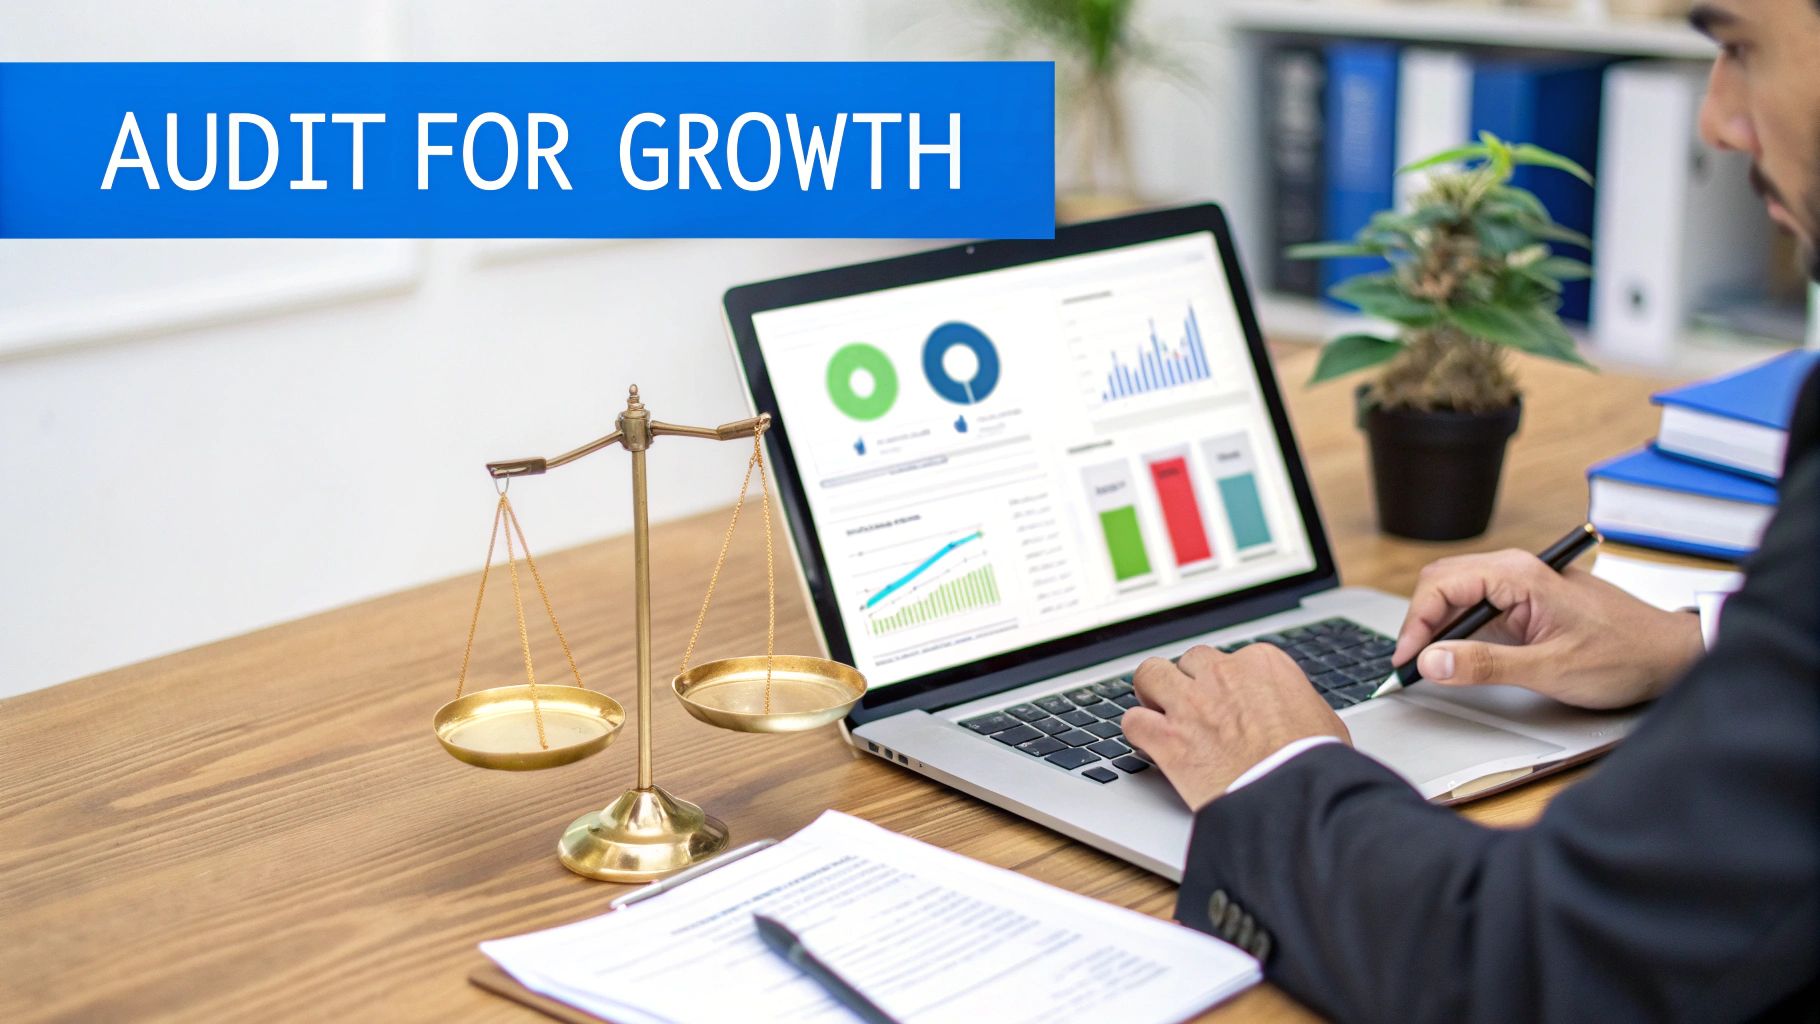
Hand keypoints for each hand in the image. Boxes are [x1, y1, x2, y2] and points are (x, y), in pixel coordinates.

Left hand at [1123, 644, 1349, 810]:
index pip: (1227, 658)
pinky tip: (1148, 742)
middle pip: (1189, 662)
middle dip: (1189, 683)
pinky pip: (1133, 721)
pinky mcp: (1167, 738)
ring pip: (1150, 675)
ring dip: (1152, 693)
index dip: (1224, 682)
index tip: (1225, 701)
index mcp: (1262, 664)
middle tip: (1192, 707)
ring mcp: (1190, 703)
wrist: (1295, 798)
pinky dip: (1138, 731)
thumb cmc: (1315, 764)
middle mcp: (1222, 675)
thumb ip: (1294, 703)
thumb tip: (1292, 710)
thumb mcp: (1322, 720)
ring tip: (1158, 711)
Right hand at [1392, 550, 1705, 709]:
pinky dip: (1459, 631)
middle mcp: (1518, 571)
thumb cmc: (1624, 655)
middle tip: (1413, 665)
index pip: (1441, 585)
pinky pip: (1479, 607)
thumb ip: (1485, 665)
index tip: (1406, 660)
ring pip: (1458, 595)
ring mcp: (1522, 585)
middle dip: (1420, 623)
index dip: (1414, 624)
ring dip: (1438, 628)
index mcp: (1519, 574)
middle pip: (1442, 584)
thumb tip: (1432, 661)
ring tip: (1431, 665)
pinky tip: (1458, 657)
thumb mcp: (1549, 669)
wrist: (1671, 655)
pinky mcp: (1527, 603)